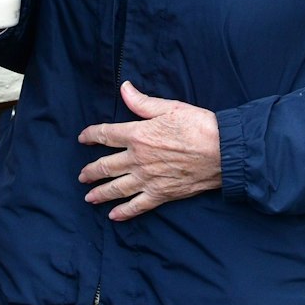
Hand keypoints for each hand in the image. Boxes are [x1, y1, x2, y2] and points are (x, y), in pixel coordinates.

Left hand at [77, 81, 220, 220]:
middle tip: (82, 176)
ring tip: (89, 197)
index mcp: (138, 135)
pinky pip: (137, 206)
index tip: (83, 138)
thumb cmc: (198, 126)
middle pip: (106, 166)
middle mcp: (138, 159)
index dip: (91, 135)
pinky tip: (113, 215)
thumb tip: (124, 88)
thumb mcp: (169, 107)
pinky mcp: (161, 194)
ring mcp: (148, 179)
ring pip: (116, 188)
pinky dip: (124, 212)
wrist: (222, 151)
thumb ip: (143, 102)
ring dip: (100, 193)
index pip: (106, 135)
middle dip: (91, 171)